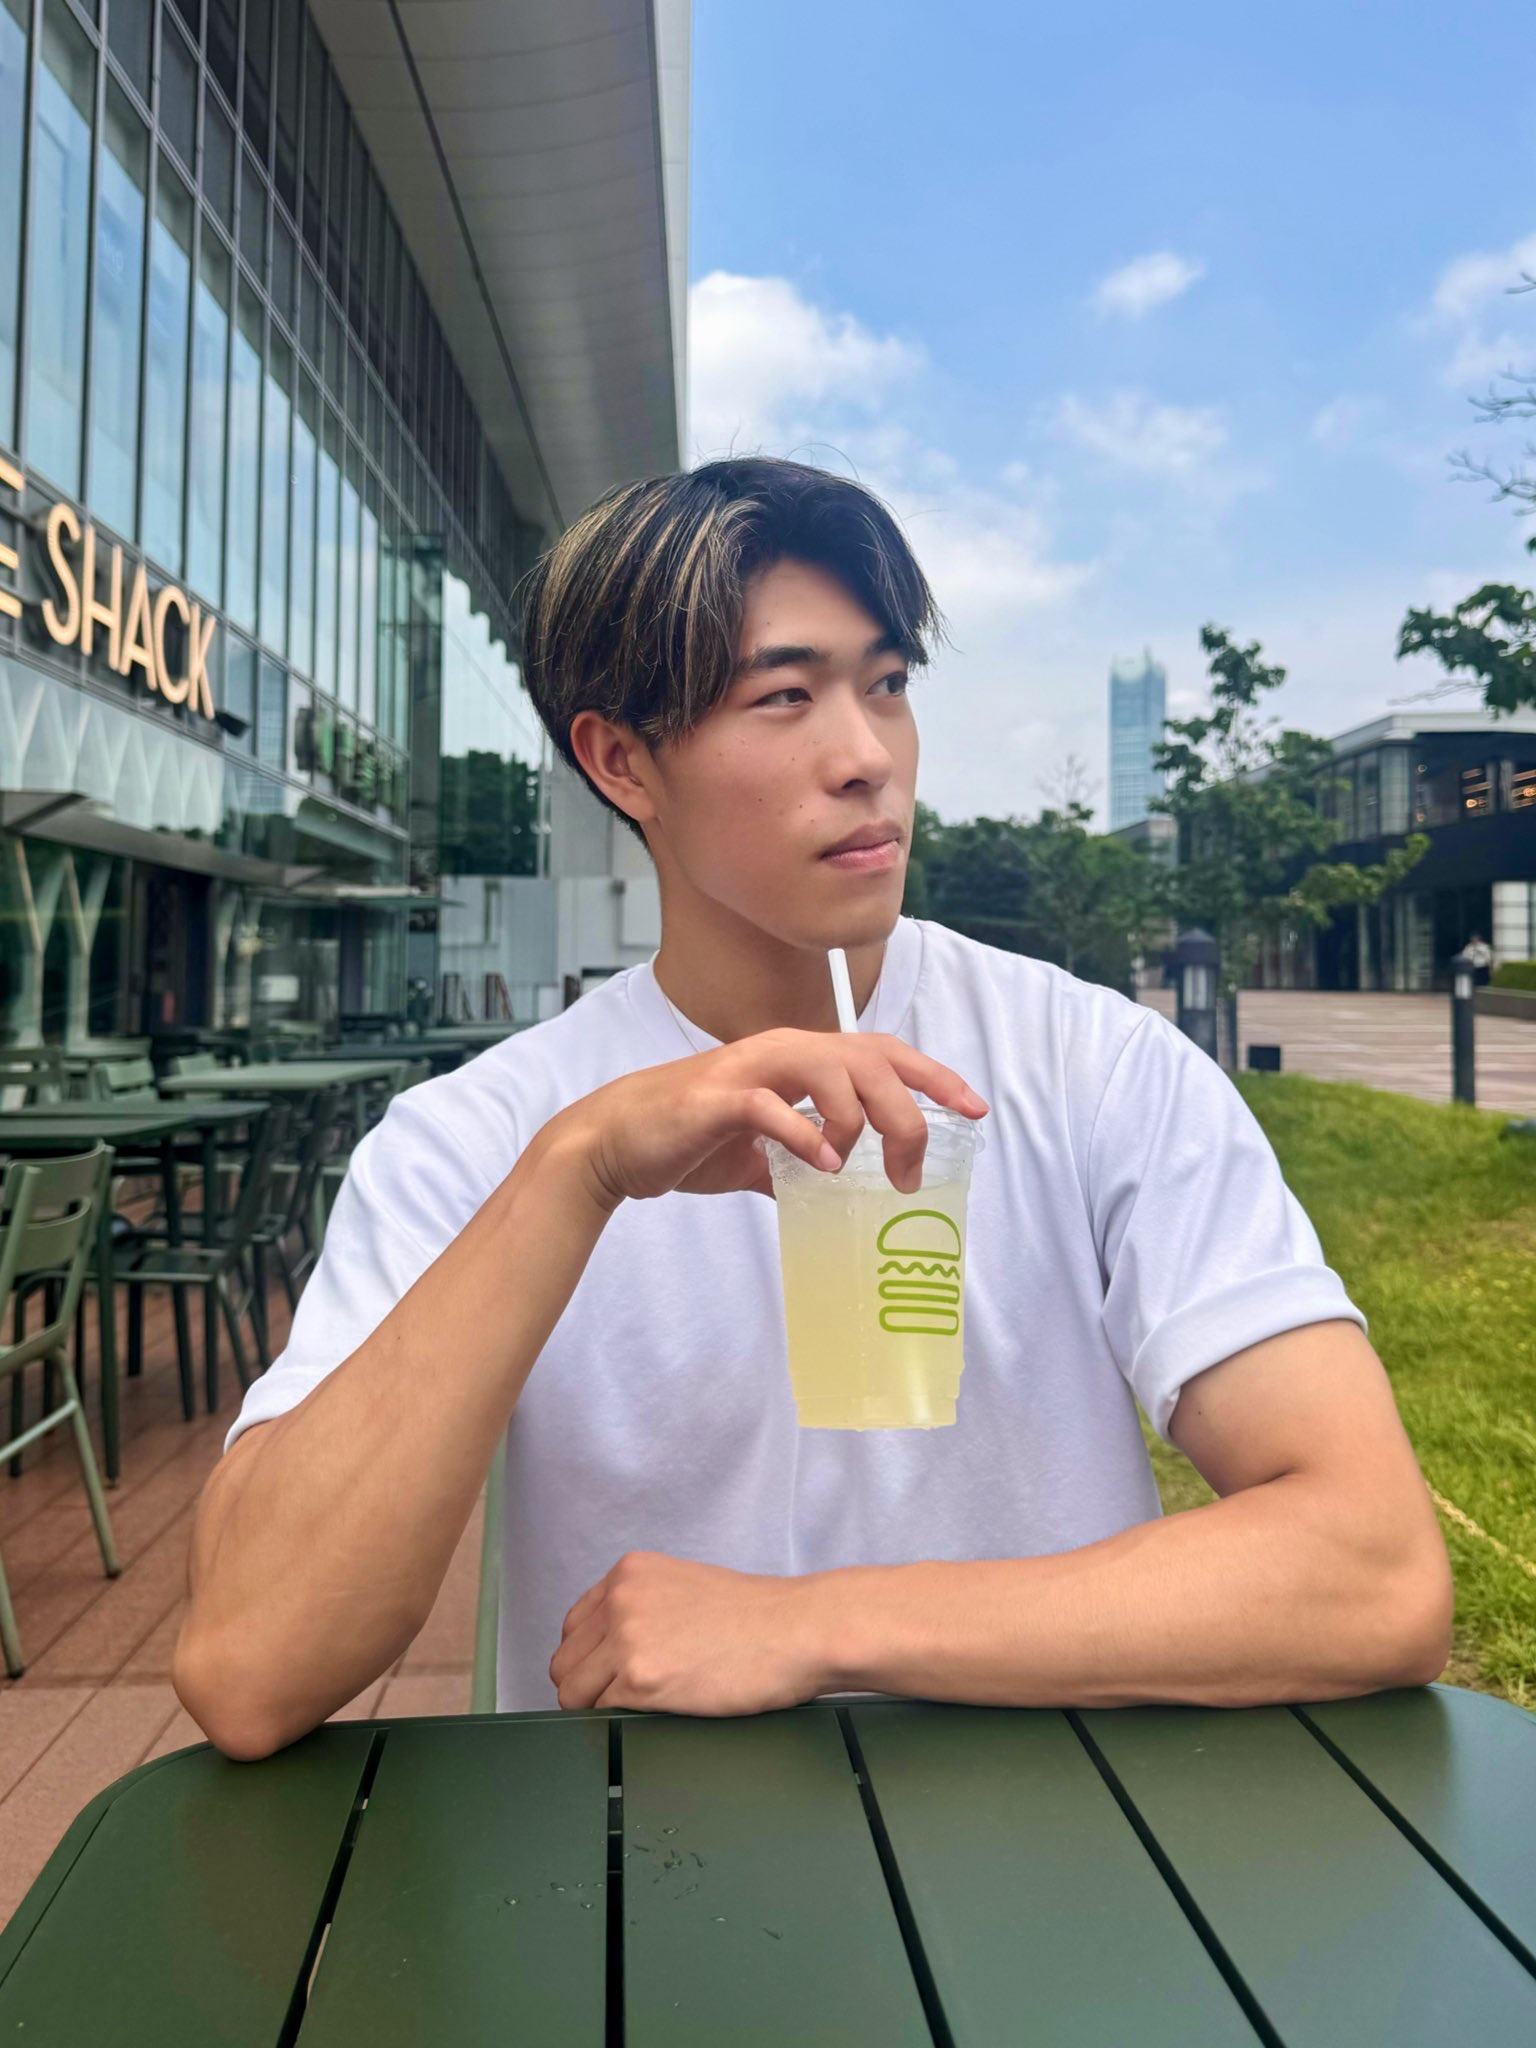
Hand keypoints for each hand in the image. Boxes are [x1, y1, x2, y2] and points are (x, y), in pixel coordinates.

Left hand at [549, 1551, 830, 1714]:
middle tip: (624, 1699)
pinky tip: (657, 1712)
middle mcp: (620, 1600)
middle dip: (587, 1687)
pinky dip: (622, 1720)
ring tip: (642, 1708)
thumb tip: (610, 1646)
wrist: (797, 1629)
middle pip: (565, 1663)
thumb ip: (642, 1605)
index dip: (589, 1659)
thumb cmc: (757, 1615)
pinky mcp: (641, 1680)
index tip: (607, 1675)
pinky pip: (602, 1713)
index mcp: (629, 1573)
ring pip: (573, 1693)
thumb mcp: (685, 1585)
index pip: (573, 1628)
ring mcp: (627, 1639)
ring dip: (600, 1708)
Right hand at [558, 1027, 987, 1206]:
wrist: (614, 1144)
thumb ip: (797, 1160)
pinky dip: (807, 1134)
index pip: (882, 1053)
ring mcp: (749, 1070)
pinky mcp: (717, 1099)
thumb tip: (837, 1188)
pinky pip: (773, 1107)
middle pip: (871, 1059)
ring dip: (860, 1119)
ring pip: (832, 1069)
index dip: (933, 1076)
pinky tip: (824, 1165)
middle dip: (909, 1109)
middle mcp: (780, 1051)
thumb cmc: (686, 1140)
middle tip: (913, 1167)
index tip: (973, 1108)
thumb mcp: (757, 1153)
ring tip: (858, 1167)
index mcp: (797, 1058)